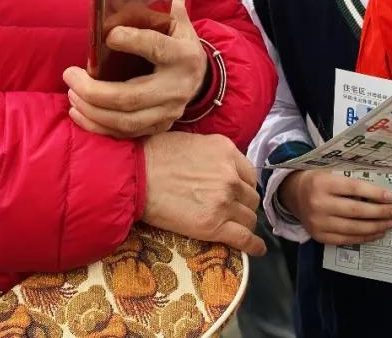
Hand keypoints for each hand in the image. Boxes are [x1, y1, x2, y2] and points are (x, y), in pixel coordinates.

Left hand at [64, 0, 207, 138]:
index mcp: (183, 55)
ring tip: (71, 93)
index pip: (156, 49)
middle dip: (95, 90)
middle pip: (131, 97)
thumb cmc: (177, 40)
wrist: (199, 74)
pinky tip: (78, 112)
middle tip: (69, 75)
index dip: (133, 41)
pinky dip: (97, 127)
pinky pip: (124, 134)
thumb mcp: (175, 19)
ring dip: (92, 110)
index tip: (109, 36)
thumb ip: (155, 7)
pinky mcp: (158, 126)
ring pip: (125, 121)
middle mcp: (177, 87)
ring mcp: (168, 112)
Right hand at [141, 131, 265, 255]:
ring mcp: (224, 201)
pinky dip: (253, 245)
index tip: (237, 193)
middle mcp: (230, 175)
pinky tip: (257, 249)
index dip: (243, 186)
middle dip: (243, 205)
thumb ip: (213, 155)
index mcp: (226, 151)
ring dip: (244, 223)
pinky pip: (243, 238)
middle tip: (232, 211)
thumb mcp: (193, 141)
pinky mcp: (214, 225)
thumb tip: (217, 166)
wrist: (135, 176)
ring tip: (238, 229)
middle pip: (250, 197)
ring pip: (248, 218)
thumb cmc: (153, 155)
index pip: (248, 175)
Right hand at [278, 170, 391, 245]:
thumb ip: (350, 177)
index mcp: (322, 183)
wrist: (292, 194)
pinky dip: (364, 237)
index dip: (374, 193)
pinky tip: (377, 232)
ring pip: (353, 228)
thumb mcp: (329, 170)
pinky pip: (346, 240)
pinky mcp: (319, 236)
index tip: (390, 196)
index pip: (353, 189)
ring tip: (391, 223)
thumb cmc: (317, 179)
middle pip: (356, 211)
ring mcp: (318, 223)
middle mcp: (319, 204)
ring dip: (376, 227)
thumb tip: (380, 189)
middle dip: (380, 212)